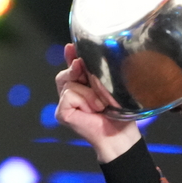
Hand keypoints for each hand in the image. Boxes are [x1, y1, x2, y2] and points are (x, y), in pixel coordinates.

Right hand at [54, 44, 141, 162]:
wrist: (120, 134)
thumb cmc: (118, 113)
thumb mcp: (107, 86)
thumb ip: (94, 72)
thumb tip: (83, 56)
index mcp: (80, 85)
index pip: (72, 66)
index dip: (70, 56)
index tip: (71, 47)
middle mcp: (69, 93)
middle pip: (66, 72)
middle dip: (79, 72)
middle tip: (92, 81)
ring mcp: (63, 103)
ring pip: (70, 83)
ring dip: (89, 93)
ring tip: (100, 104)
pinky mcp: (61, 112)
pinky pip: (69, 94)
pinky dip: (84, 100)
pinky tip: (92, 110)